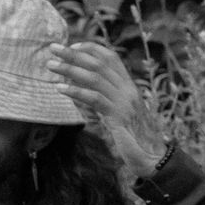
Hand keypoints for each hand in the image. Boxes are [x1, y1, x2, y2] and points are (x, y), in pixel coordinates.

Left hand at [47, 41, 168, 182]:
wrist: (153, 158)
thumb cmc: (136, 140)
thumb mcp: (121, 116)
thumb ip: (107, 102)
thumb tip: (87, 95)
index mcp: (129, 86)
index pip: (111, 57)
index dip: (91, 49)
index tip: (72, 46)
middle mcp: (128, 90)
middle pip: (99, 63)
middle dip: (74, 54)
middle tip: (53, 49)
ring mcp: (124, 101)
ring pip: (95, 77)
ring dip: (70, 69)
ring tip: (51, 66)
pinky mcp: (118, 116)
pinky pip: (94, 98)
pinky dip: (75, 91)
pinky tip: (60, 88)